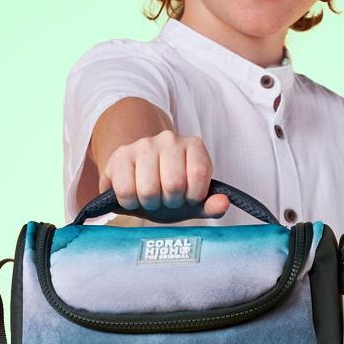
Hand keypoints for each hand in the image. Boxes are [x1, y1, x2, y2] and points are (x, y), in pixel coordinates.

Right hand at [98, 129, 229, 217]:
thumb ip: (210, 205)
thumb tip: (223, 203)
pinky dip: (130, 203)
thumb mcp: (193, 202)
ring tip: (150, 198)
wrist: (138, 179)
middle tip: (166, 199)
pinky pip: (125, 190)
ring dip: (149, 203)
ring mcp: (143, 145)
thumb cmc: (170, 192)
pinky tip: (133, 196)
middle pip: (173, 184)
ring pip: (148, 189)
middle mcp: (169, 139)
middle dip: (170, 202)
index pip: (199, 173)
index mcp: (194, 146)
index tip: (188, 198)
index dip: (193, 196)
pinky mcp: (120, 155)